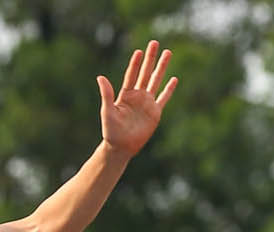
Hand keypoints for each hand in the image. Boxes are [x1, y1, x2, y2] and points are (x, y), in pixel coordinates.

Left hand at [99, 40, 176, 156]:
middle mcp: (137, 96)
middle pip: (145, 73)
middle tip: (154, 43)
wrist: (121, 147)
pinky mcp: (155, 113)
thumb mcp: (107, 111)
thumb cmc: (111, 131)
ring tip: (167, 53)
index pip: (131, 75)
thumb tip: (100, 77)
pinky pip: (163, 98)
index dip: (135, 63)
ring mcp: (147, 103)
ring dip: (161, 68)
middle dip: (150, 58)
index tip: (139, 51)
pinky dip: (168, 89)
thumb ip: (106, 94)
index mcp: (125, 94)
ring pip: (156, 81)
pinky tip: (174, 79)